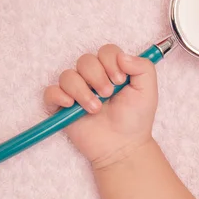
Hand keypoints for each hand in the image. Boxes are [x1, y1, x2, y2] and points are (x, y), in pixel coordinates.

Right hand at [44, 44, 157, 166]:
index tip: (120, 80)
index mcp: (112, 70)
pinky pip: (50, 93)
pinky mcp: (62, 107)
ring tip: (95, 109)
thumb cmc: (135, 119)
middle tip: (107, 95)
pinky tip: (71, 105)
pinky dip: (58, 96)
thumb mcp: (148, 91)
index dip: (110, 61)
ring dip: (81, 91)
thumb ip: (143, 67)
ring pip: (67, 76)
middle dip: (97, 77)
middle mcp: (92, 78)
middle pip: (85, 60)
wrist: (123, 146)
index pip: (105, 51)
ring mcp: (76, 92)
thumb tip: (122, 56)